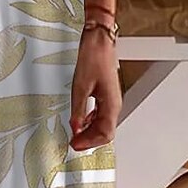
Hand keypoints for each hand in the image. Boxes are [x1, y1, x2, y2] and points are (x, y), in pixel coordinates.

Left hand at [69, 28, 120, 150]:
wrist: (99, 41)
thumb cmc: (93, 58)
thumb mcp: (80, 87)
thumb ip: (78, 110)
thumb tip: (75, 128)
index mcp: (111, 104)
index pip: (105, 134)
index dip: (89, 143)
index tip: (75, 145)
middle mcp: (114, 104)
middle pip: (105, 132)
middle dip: (90, 140)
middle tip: (73, 143)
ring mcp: (111, 99)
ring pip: (103, 124)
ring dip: (90, 132)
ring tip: (75, 135)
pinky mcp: (106, 94)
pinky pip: (100, 114)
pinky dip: (90, 121)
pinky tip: (81, 121)